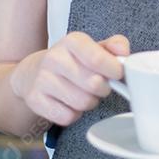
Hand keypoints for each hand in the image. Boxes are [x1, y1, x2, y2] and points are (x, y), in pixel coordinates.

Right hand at [10, 31, 129, 125]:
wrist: (35, 73)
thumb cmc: (74, 61)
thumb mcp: (94, 47)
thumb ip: (114, 45)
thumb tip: (124, 51)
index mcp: (72, 41)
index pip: (97, 59)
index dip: (114, 70)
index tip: (118, 74)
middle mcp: (54, 58)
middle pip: (93, 84)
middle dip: (104, 89)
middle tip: (101, 86)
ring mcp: (42, 79)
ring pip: (82, 102)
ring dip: (90, 102)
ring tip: (86, 94)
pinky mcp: (34, 99)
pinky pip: (67, 116)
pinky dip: (74, 114)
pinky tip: (70, 104)